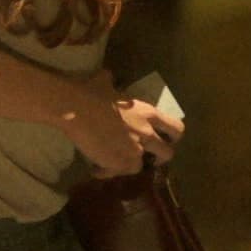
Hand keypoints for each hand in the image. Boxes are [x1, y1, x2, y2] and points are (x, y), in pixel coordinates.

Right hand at [61, 72, 185, 177]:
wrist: (75, 108)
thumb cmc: (91, 91)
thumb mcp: (106, 82)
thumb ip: (112, 83)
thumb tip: (108, 76)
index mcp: (147, 113)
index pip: (176, 128)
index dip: (172, 136)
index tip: (164, 139)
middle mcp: (146, 134)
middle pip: (166, 153)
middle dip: (158, 157)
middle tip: (145, 156)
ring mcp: (133, 151)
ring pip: (140, 166)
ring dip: (129, 164)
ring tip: (114, 162)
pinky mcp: (117, 163)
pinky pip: (117, 173)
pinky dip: (107, 172)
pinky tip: (96, 168)